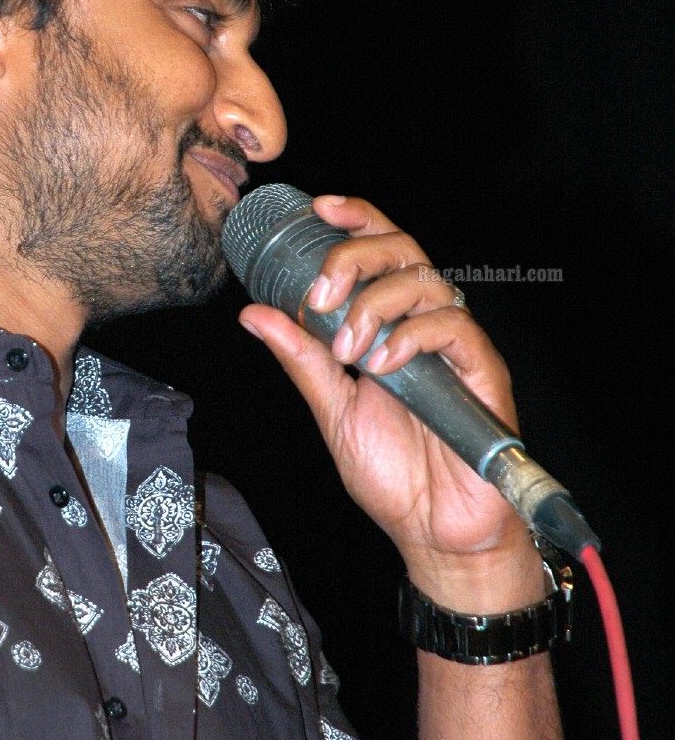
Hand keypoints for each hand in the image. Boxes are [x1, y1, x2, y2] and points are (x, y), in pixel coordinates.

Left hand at [238, 194, 544, 608]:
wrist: (432, 531)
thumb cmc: (392, 473)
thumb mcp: (332, 407)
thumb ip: (301, 357)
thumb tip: (255, 313)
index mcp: (393, 323)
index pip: (381, 249)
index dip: (356, 218)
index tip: (317, 208)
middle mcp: (427, 323)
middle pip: (402, 249)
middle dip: (353, 257)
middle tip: (318, 295)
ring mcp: (457, 346)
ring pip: (425, 281)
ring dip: (373, 305)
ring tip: (347, 349)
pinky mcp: (483, 371)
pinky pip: (453, 327)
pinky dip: (409, 337)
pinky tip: (382, 365)